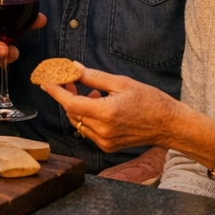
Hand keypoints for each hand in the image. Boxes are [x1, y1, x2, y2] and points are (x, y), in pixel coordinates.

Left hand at [39, 63, 179, 151]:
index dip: (55, 91)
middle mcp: (102, 130)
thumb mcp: (122, 83)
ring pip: (78, 121)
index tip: (45, 81)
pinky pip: (87, 129)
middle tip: (71, 80)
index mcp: (106, 113)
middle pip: (72, 111)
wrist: (168, 125)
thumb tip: (73, 68)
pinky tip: (99, 106)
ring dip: (78, 106)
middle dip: (67, 95)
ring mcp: (104, 141)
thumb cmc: (150, 101)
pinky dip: (87, 116)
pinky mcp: (107, 146)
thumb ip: (94, 77)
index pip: (70, 102)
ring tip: (93, 92)